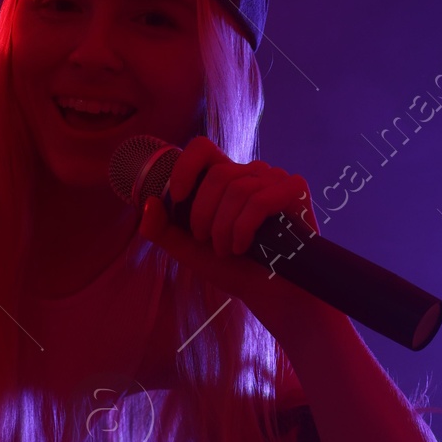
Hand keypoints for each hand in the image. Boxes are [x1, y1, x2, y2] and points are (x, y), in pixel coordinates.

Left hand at [137, 136, 325, 343]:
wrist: (269, 292)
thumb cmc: (233, 268)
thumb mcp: (189, 250)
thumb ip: (163, 230)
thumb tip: (147, 203)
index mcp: (225, 179)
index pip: (202, 149)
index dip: (185, 167)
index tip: (178, 197)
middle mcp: (250, 172)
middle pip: (217, 175)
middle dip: (204, 215)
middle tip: (209, 242)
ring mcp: (274, 178)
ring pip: (238, 189)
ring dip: (225, 228)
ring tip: (229, 250)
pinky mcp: (294, 189)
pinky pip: (260, 199)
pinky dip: (245, 228)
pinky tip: (245, 246)